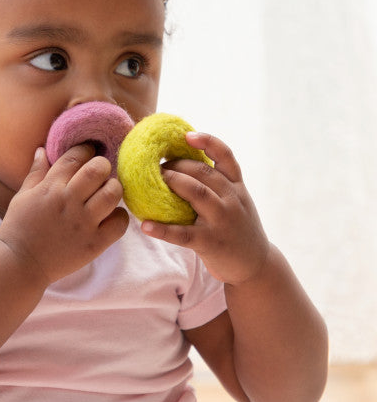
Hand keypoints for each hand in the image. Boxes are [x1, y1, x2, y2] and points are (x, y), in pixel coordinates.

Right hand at [0, 145, 128, 284]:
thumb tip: (42, 150)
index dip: (85, 150)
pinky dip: (119, 217)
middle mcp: (69, 202)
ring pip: (112, 193)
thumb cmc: (18, 228)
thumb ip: (36, 172)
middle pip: (98, 169)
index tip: (88, 152)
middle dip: (103, 165)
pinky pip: (119, 223)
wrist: (19, 265)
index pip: (75, 156)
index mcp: (50, 187)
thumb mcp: (22, 196)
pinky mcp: (94, 244)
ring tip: (107, 193)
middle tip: (101, 172)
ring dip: (114, 188)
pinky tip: (111, 217)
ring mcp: (83, 223)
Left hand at [141, 132, 268, 284]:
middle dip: (176, 165)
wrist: (256, 265)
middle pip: (202, 172)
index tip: (187, 135)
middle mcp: (232, 198)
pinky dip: (163, 229)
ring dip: (171, 183)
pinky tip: (145, 226)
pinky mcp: (211, 242)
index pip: (225, 156)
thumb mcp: (236, 201)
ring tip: (149, 182)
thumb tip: (180, 164)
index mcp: (236, 186)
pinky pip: (183, 234)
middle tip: (154, 167)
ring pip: (196, 193)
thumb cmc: (237, 228)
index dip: (207, 141)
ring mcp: (222, 220)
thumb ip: (218, 184)